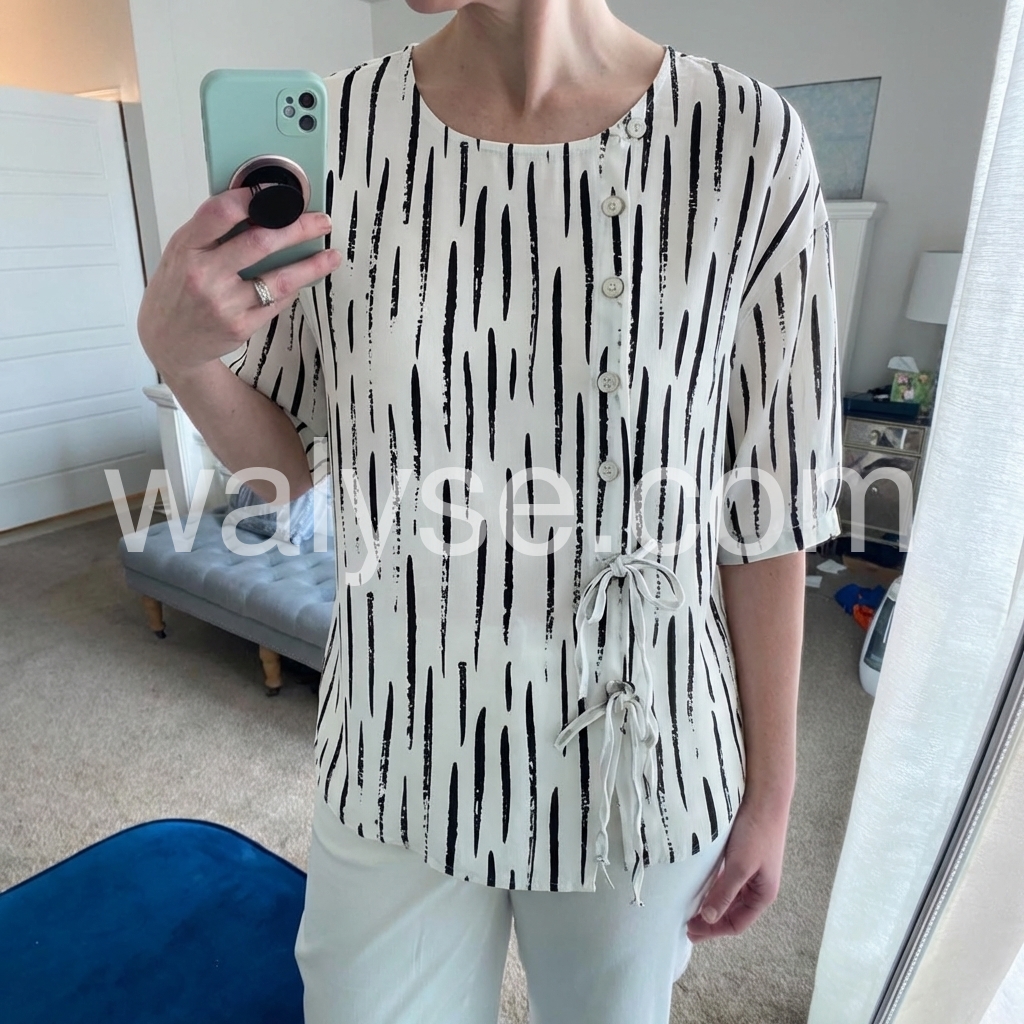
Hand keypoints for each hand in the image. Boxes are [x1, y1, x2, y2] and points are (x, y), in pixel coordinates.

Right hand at [137, 188, 340, 378]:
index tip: (281, 192)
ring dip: (311, 266)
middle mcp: (204, 275)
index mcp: (187, 248)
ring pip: (279, 279)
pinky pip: (276, 303)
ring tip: (331, 256)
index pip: (221, 212)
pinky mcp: (239, 327)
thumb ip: (211, 231)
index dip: (254, 197)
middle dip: (298, 228)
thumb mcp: (181, 252)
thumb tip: (258, 205)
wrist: (168, 341)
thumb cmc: (178, 289)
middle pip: (261, 243)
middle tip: (321, 221)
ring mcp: (223, 304)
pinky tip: (302, 280)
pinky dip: (291, 289)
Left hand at [686, 790, 790, 941]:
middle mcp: (759, 886)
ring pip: (730, 896)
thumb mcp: (739, 866)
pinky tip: (700, 885)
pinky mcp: (744, 857)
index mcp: (763, 894)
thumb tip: (708, 918)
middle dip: (711, 920)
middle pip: (733, 912)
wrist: (765, 798)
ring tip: (690, 907)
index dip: (714, 930)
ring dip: (712, 903)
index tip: (690, 930)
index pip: (737, 924)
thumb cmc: (755, 833)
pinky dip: (714, 886)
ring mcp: (752, 872)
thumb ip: (724, 893)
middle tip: (686, 922)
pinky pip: (727, 880)